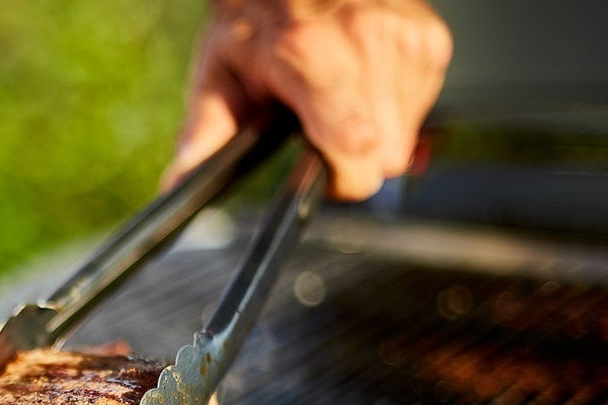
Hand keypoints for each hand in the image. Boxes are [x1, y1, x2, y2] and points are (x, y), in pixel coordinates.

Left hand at [164, 0, 451, 199]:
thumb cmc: (257, 18)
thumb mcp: (220, 73)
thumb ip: (204, 135)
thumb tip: (178, 184)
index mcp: (311, 54)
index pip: (357, 149)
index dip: (341, 178)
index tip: (321, 171)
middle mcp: (366, 41)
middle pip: (385, 155)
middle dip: (355, 160)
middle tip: (321, 130)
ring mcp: (404, 38)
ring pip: (404, 138)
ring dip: (375, 134)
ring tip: (338, 99)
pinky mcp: (430, 39)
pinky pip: (422, 109)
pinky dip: (394, 108)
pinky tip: (362, 85)